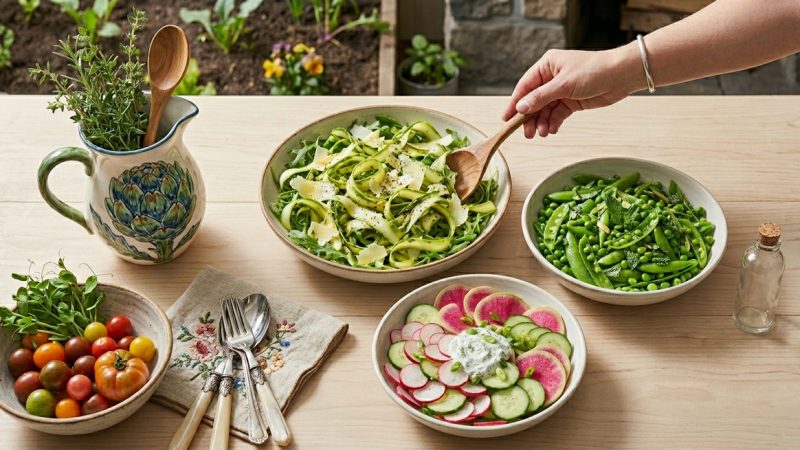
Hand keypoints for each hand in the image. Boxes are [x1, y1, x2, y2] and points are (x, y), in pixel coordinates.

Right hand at [502, 46, 641, 137]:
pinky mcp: (572, 101)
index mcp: (547, 65)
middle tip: (527, 133)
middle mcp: (552, 77)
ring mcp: (562, 90)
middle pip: (534, 101)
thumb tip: (521, 108)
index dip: (515, 102)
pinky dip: (553, 122)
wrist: (622, 75)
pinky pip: (557, 114)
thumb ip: (541, 97)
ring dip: (542, 122)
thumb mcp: (564, 84)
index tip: (506, 118)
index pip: (525, 86)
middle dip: (530, 117)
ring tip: (542, 133)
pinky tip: (552, 130)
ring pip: (545, 110)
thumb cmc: (594, 70)